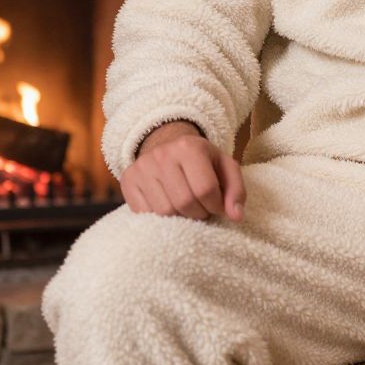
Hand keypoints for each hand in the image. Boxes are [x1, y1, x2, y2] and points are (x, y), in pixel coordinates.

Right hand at [120, 121, 245, 222]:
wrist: (167, 145)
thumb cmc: (201, 161)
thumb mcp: (224, 167)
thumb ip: (236, 190)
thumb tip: (236, 217)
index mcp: (189, 147)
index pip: (205, 189)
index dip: (215, 206)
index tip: (217, 206)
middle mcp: (162, 155)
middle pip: (184, 202)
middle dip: (198, 214)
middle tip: (202, 210)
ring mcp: (142, 168)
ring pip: (164, 211)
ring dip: (180, 218)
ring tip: (187, 209)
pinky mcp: (128, 181)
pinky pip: (145, 214)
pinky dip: (160, 218)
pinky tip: (169, 207)